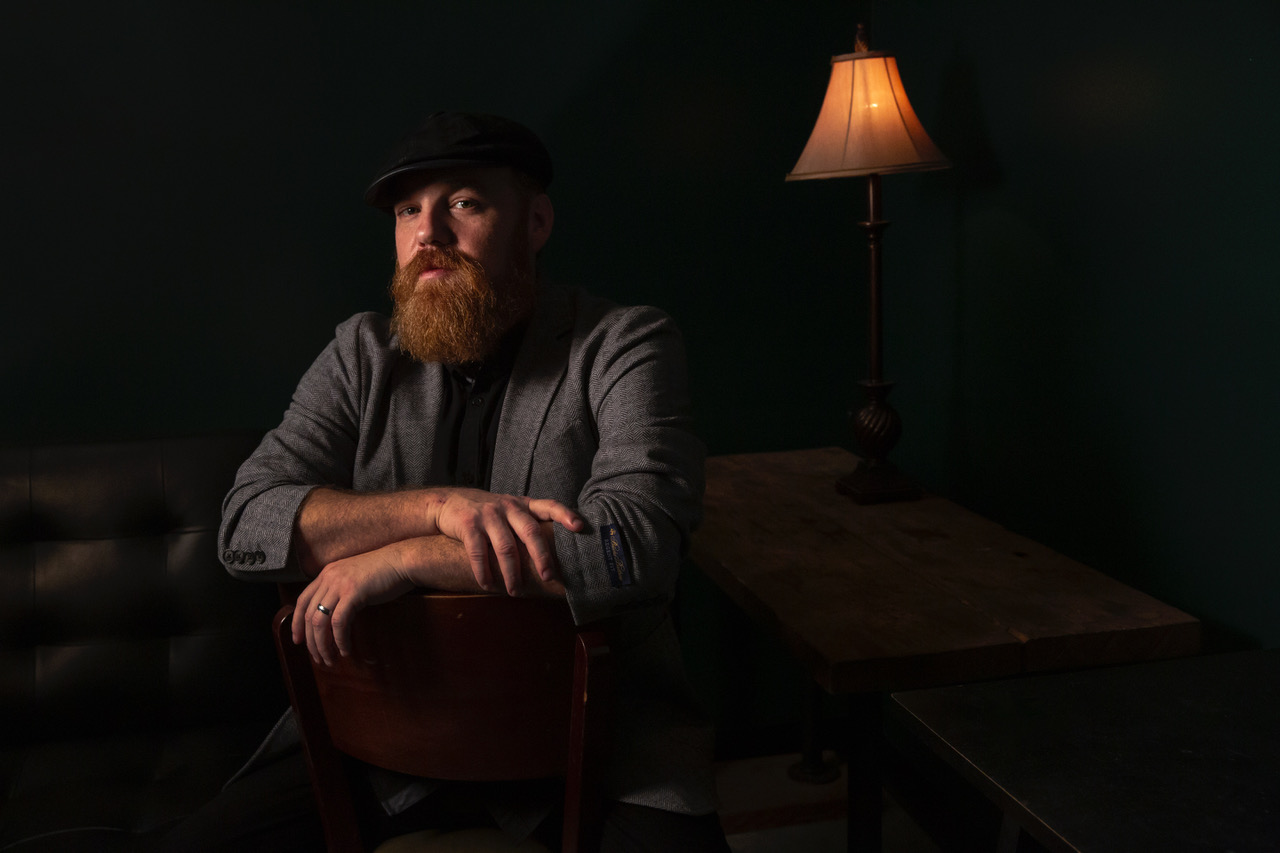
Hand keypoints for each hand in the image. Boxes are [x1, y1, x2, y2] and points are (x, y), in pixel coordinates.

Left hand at [292, 544, 413, 665]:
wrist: (402, 561)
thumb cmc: (384, 572)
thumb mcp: (354, 579)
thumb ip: (341, 591)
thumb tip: (335, 615)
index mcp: (327, 573)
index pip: (302, 601)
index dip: (296, 623)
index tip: (298, 640)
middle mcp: (329, 578)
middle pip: (308, 615)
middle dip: (311, 641)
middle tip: (318, 658)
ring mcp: (340, 584)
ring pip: (320, 621)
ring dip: (323, 645)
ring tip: (330, 659)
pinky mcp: (353, 593)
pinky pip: (339, 622)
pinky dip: (340, 639)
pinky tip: (345, 649)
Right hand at [433, 489, 583, 594]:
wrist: (448, 503)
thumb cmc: (487, 513)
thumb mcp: (510, 511)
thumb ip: (528, 524)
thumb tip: (557, 553)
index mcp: (523, 505)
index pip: (549, 506)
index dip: (565, 515)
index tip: (580, 527)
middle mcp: (508, 507)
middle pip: (530, 531)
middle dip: (541, 556)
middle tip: (548, 576)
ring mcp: (488, 515)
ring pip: (506, 546)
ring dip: (511, 572)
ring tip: (515, 591)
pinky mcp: (469, 524)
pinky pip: (478, 551)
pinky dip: (483, 571)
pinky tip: (487, 584)